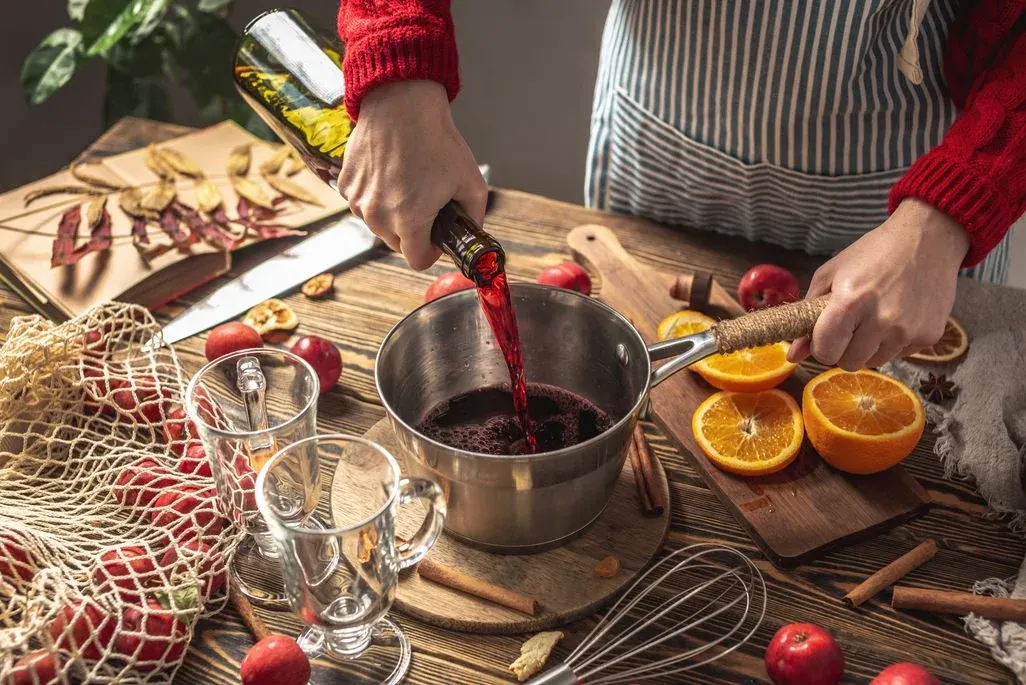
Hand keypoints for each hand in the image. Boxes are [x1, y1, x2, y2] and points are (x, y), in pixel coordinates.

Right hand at [337, 80, 487, 269]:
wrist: (401, 102)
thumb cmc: (436, 139)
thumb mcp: (471, 182)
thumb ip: (474, 216)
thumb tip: (470, 230)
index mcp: (409, 221)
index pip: (418, 261)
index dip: (432, 251)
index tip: (438, 236)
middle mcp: (377, 216)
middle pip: (397, 244)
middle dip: (414, 232)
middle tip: (427, 204)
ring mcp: (357, 201)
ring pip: (378, 225)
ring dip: (392, 214)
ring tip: (408, 183)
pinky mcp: (345, 184)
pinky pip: (362, 204)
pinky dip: (375, 196)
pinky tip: (389, 173)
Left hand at [787, 198, 968, 369]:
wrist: (928, 238)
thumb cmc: (873, 253)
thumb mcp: (831, 275)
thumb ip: (808, 316)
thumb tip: (794, 356)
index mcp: (850, 302)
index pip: (825, 352)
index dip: (821, 346)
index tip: (826, 334)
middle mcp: (882, 320)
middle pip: (849, 363)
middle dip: (844, 348)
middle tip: (851, 324)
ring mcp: (908, 330)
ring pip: (874, 362)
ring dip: (869, 347)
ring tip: (875, 317)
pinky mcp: (930, 336)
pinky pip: (900, 355)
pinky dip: (894, 342)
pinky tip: (899, 315)